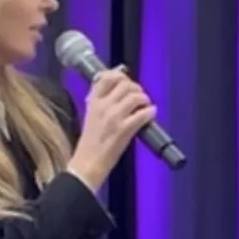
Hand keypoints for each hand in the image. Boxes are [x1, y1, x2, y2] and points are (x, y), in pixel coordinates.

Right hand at [67, 67, 156, 188]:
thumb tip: (115, 86)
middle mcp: (103, 106)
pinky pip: (143, 114)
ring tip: (146, 106)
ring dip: (145, 99)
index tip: (127, 81)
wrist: (87, 163)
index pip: (106, 77)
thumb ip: (102, 100)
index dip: (120, 75)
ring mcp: (114, 117)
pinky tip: (151, 115)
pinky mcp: (124, 130)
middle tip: (140, 96)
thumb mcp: (91, 115)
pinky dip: (150, 112)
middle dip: (137, 88)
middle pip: (125, 84)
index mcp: (93, 102)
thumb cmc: (91, 142)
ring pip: (135, 96)